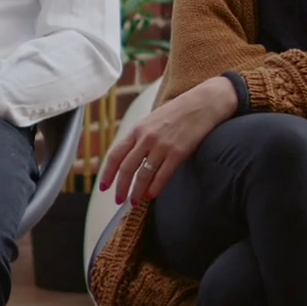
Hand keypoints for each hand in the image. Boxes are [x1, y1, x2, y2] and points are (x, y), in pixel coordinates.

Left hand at [99, 75, 238, 205]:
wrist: (203, 103)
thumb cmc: (178, 112)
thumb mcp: (151, 120)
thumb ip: (140, 137)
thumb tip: (129, 157)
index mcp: (137, 129)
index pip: (115, 154)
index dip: (107, 173)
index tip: (103, 186)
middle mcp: (146, 138)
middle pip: (127, 167)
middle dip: (121, 187)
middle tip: (118, 200)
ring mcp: (162, 145)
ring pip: (143, 174)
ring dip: (137, 191)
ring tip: (135, 202)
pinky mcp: (178, 152)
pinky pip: (163, 175)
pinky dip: (155, 188)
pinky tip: (151, 196)